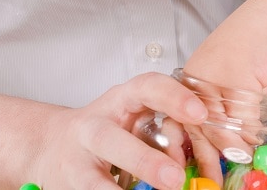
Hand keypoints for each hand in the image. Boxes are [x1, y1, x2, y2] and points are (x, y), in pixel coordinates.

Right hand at [29, 72, 207, 189]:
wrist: (51, 145)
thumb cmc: (108, 128)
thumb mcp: (134, 116)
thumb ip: (166, 122)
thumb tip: (214, 142)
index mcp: (120, 101)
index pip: (146, 87)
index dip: (172, 97)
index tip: (200, 112)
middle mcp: (94, 126)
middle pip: (112, 139)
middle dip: (144, 160)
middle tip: (176, 179)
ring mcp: (79, 158)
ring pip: (96, 180)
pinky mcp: (71, 184)